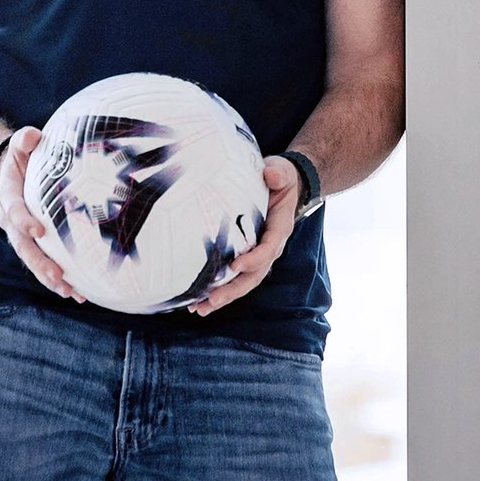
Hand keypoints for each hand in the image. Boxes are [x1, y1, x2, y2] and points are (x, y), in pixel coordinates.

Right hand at [0, 126, 85, 302]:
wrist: (14, 172)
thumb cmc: (24, 157)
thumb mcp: (21, 145)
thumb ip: (24, 139)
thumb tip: (32, 135)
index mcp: (9, 196)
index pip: (14, 210)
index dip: (24, 221)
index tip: (39, 230)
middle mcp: (12, 220)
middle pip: (23, 245)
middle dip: (39, 262)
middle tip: (57, 274)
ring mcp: (22, 235)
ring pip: (33, 260)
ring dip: (50, 278)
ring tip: (69, 292)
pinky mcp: (35, 244)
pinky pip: (45, 264)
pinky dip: (59, 280)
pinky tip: (77, 293)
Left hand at [188, 154, 299, 316]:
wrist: (282, 183)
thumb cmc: (279, 177)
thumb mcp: (281, 172)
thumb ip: (278, 173)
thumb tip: (271, 174)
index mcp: (279, 229)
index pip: (269, 248)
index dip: (254, 259)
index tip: (236, 265)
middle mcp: (270, 247)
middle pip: (254, 275)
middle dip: (234, 290)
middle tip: (212, 300)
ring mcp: (257, 254)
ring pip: (242, 282)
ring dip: (222, 296)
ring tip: (199, 308)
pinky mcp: (245, 255)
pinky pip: (233, 276)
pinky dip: (217, 289)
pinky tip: (197, 300)